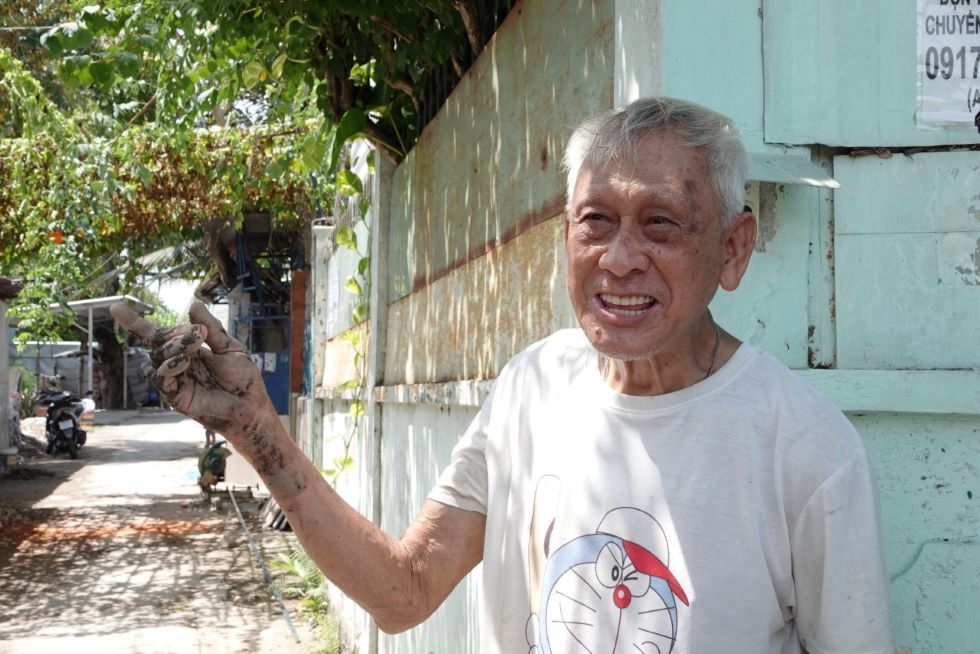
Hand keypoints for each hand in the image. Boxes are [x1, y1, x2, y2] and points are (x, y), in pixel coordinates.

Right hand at [109, 301, 276, 441]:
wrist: (252, 407)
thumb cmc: (244, 380)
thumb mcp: (230, 348)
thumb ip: (212, 329)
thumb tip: (194, 304)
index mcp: (190, 352)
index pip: (159, 336)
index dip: (136, 323)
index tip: (115, 308)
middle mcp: (179, 365)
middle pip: (158, 344)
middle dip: (173, 333)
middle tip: (198, 333)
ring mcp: (177, 381)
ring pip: (157, 358)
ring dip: (173, 347)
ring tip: (194, 344)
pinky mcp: (177, 397)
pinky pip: (161, 379)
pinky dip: (169, 366)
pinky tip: (184, 360)